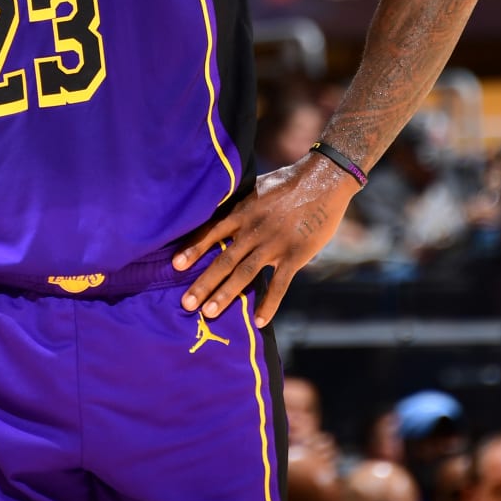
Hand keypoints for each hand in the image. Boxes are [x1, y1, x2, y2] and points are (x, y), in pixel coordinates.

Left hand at [172, 157, 360, 327]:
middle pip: (223, 259)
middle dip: (203, 282)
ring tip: (208, 313)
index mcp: (243, 211)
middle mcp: (253, 230)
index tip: (175, 266)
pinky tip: (259, 321)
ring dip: (225, 294)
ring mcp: (274, 244)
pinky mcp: (295, 254)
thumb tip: (223, 212)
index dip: (193, 249)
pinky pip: (279, 284)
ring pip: (245, 273)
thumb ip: (241, 204)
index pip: (211, 232)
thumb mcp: (258, 187)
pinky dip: (269, 303)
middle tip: (185, 303)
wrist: (324, 179)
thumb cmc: (290, 180)